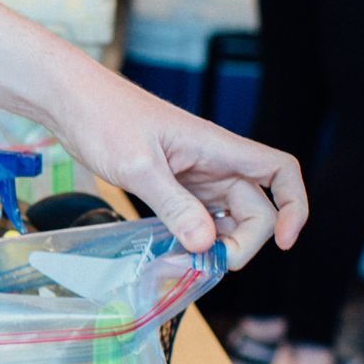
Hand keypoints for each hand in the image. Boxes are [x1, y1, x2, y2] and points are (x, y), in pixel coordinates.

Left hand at [60, 73, 306, 269]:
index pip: (280, 170)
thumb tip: (206, 244)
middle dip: (244, 241)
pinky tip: (174, 250)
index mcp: (217, 147)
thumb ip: (173, 205)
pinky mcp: (173, 184)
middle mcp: (214, 162)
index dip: (294, 206)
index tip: (284, 241)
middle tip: (208, 264)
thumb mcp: (137, 166)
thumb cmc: (102, 117)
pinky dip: (194, 237)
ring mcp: (194, 174)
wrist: (70, 100)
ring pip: (227, 217)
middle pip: (256, 208)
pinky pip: (199, 216)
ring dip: (217, 244)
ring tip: (184, 261)